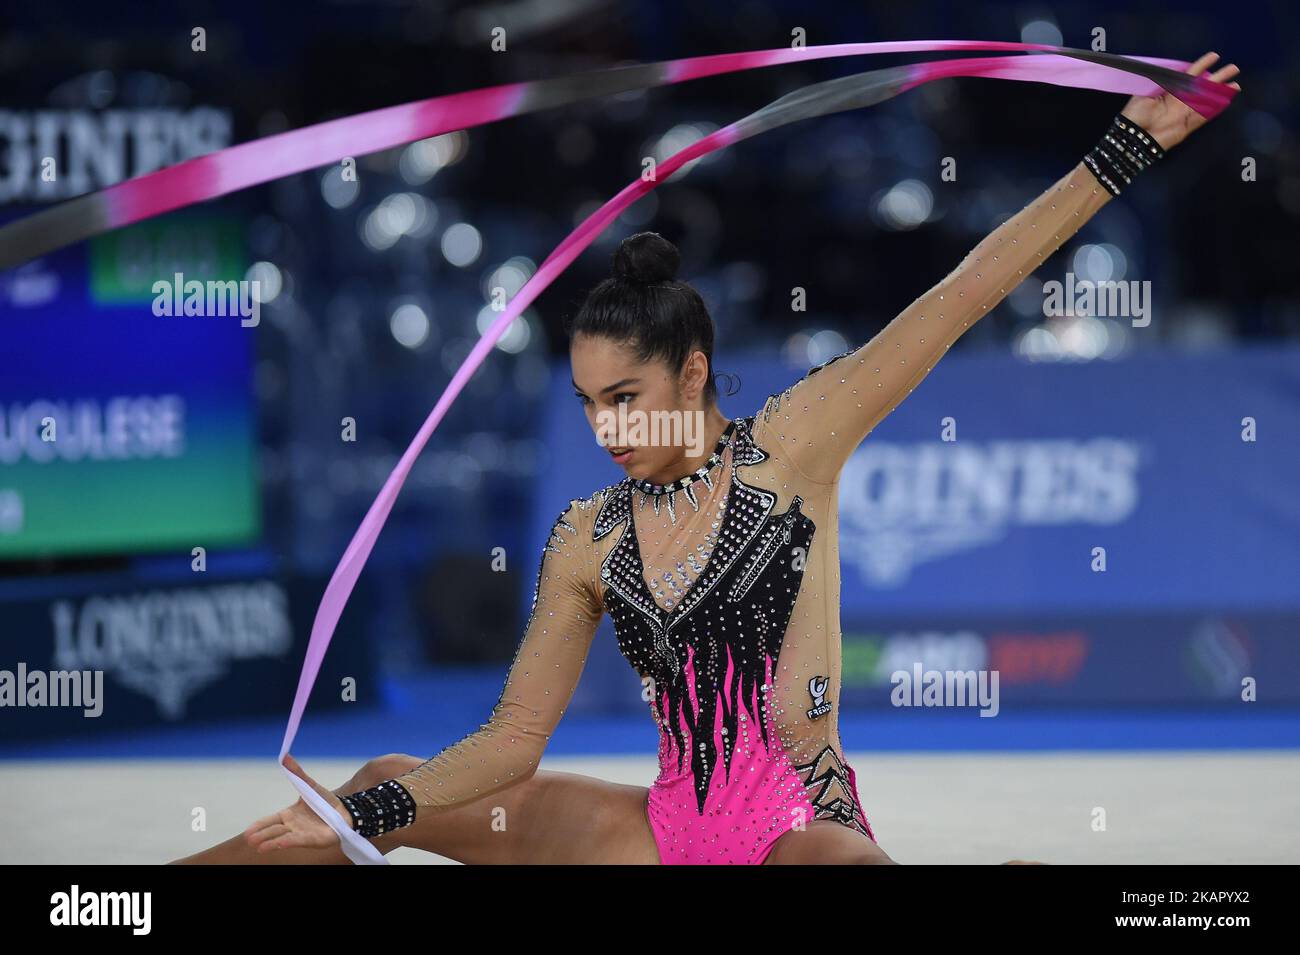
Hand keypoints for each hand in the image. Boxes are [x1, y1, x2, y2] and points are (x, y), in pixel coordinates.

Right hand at [243, 754, 350, 853]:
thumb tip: (285, 755)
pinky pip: (299, 840)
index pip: (270, 821)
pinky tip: (279, 843)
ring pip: (283, 838)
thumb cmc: (325, 801)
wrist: (344, 812)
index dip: (259, 826)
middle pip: (273, 831)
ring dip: (271, 842)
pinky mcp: (313, 839)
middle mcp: (293, 827)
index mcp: (289, 815)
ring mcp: (302, 834)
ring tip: (259, 847)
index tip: (247, 832)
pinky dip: (289, 841)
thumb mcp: (309, 786)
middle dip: (261, 835)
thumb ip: (297, 773)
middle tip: (249, 839)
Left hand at [1120, 51, 1240, 151]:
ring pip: (1207, 100)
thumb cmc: (1136, 113)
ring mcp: (1185, 113)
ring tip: (1236, 85)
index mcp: (1170, 90)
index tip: (1214, 56)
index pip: (1189, 75)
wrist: (1133, 136)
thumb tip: (1173, 70)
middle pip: (1203, 86)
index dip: (1202, 65)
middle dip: (1218, 77)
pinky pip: (1203, 116)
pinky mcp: (1187, 126)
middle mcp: (1180, 100)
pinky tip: (1226, 101)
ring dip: (1221, 93)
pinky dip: (1214, 109)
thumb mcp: (1145, 93)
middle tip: (1234, 68)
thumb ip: (1160, 82)